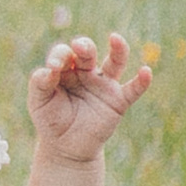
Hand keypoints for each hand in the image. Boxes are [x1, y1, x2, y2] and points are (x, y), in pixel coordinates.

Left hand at [27, 33, 150, 164]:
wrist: (66, 147)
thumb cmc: (50, 120)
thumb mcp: (39, 101)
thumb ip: (40, 83)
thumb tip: (49, 69)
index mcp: (65, 69)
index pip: (64, 53)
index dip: (59, 56)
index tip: (53, 68)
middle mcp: (86, 72)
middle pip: (88, 52)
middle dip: (84, 46)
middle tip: (79, 47)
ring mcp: (103, 85)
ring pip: (114, 62)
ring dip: (118, 50)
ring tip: (115, 38)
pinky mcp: (117, 101)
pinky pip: (133, 90)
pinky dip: (141, 81)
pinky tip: (146, 71)